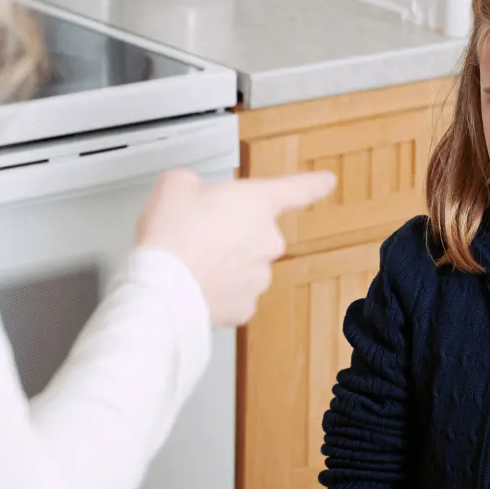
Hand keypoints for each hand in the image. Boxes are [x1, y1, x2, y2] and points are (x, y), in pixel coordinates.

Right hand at [137, 169, 336, 326]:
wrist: (162, 288)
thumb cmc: (170, 236)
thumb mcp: (175, 184)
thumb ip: (196, 185)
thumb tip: (193, 195)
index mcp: (259, 203)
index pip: (298, 188)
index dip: (314, 183)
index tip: (327, 181)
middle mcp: (269, 241)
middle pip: (255, 232)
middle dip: (230, 232)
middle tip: (197, 233)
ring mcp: (259, 277)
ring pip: (244, 265)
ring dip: (222, 263)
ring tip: (190, 261)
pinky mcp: (245, 307)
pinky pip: (233, 294)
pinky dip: (216, 290)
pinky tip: (194, 283)